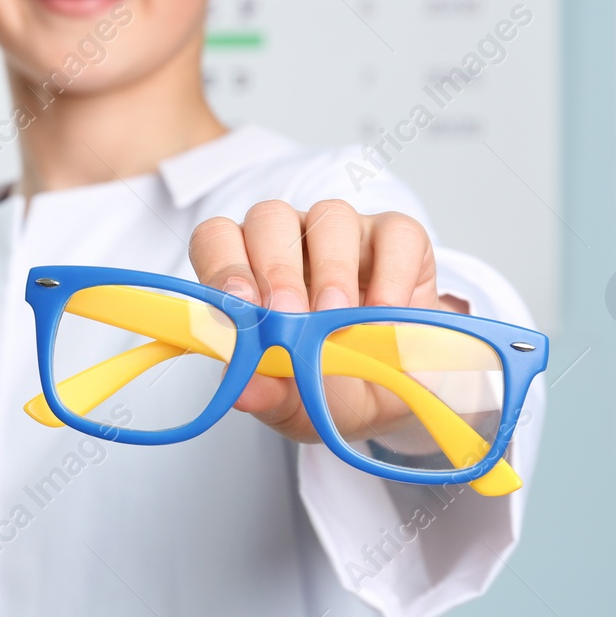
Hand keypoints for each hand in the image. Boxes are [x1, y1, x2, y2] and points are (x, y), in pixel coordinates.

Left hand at [188, 199, 461, 444]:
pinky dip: (391, 271)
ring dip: (332, 268)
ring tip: (340, 317)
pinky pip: (395, 233)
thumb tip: (243, 393)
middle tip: (290, 315)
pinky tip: (386, 311)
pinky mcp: (398, 239)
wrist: (395, 396)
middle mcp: (291, 240)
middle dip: (277, 268)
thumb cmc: (329, 383)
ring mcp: (345, 233)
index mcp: (249, 269)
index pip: (217, 238)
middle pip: (270, 218)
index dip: (223, 264)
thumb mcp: (293, 401)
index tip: (242, 306)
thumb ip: (265, 391)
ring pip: (330, 216)